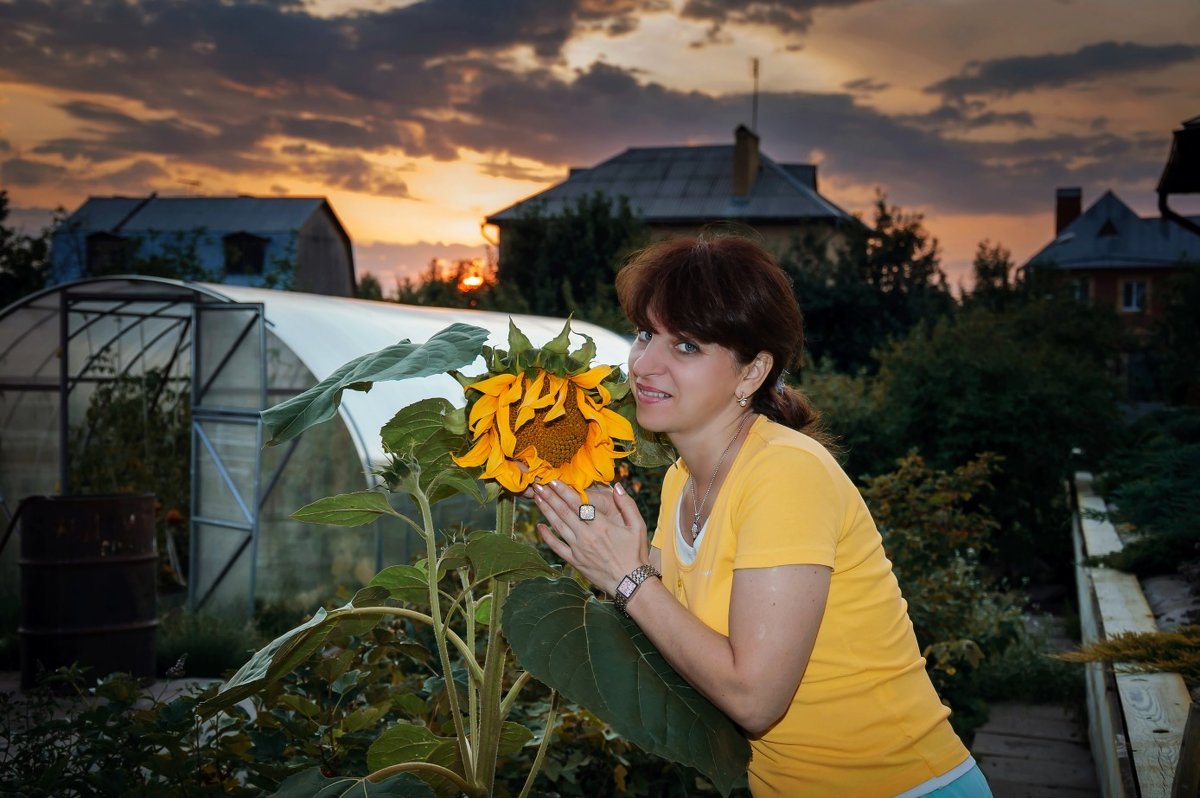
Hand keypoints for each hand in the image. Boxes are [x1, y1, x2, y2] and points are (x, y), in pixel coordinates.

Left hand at [532, 481, 648, 595]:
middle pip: (564, 512)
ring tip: (537, 498)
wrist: (630, 583)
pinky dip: (547, 537)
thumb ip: (627, 504)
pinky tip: (539, 527)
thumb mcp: (638, 526)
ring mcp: (578, 549)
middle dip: (550, 497)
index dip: (564, 491)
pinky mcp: (575, 561)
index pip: (578, 503)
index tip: (554, 481)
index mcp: (601, 524)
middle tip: (538, 485)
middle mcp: (586, 535)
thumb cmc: (635, 553)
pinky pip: (557, 547)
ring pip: (558, 526)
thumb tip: (618, 486)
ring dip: (546, 511)